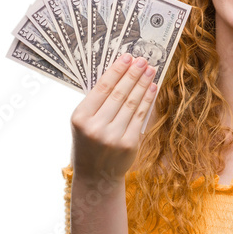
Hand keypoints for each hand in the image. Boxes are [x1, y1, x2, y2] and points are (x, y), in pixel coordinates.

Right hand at [70, 52, 157, 182]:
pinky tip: (152, 89)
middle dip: (133, 74)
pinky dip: (147, 101)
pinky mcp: (128, 144)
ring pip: (131, 104)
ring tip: (150, 70)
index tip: (127, 57)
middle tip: (144, 60)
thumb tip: (119, 74)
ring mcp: (113, 137)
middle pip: (119, 94)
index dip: (116, 70)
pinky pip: (140, 117)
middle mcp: (95, 127)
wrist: (95, 177)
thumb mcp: (83, 123)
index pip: (101, 88)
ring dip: (143, 84)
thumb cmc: (89, 145)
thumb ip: (96, 103)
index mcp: (80, 118)